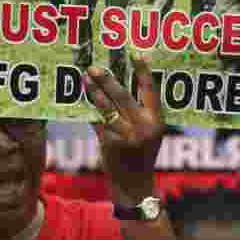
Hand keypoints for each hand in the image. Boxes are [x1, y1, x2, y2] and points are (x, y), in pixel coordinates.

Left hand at [84, 56, 165, 206]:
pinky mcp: (110, 144)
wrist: (135, 185)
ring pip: (106, 108)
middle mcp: (143, 127)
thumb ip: (142, 113)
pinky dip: (90, 112)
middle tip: (94, 68)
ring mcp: (126, 136)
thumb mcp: (150, 134)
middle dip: (108, 80)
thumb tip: (120, 86)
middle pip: (123, 96)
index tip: (136, 54)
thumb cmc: (142, 155)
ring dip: (94, 93)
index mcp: (156, 121)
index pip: (150, 91)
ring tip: (85, 80)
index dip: (143, 72)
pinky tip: (83, 101)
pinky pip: (97, 122)